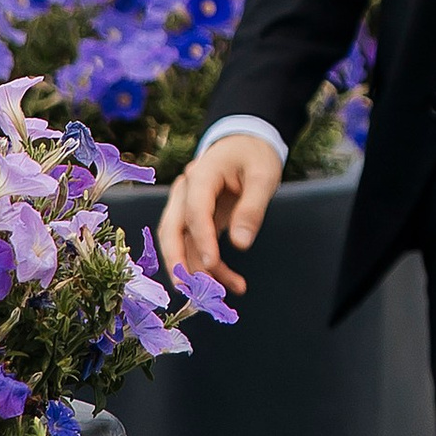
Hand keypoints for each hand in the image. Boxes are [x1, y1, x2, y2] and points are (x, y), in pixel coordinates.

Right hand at [157, 133, 283, 298]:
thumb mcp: (263, 175)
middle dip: (179, 262)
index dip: (202, 239)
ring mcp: (186, 206)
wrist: (245, 143)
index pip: (194, 210)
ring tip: (227, 291)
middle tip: (192, 290)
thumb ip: (252, 208)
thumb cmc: (254, 156)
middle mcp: (185, 192)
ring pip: (181, 244)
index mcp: (202, 174)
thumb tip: (241, 244)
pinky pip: (195, 247)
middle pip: (172, 230)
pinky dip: (210, 267)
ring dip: (199, 271)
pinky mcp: (194, 220)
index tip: (212, 264)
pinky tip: (233, 282)